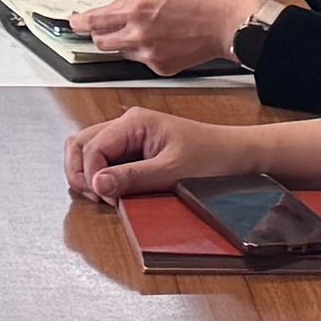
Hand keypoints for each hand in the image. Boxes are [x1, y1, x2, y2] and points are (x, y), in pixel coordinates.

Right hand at [62, 103, 254, 202]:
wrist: (239, 157)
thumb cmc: (213, 157)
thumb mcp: (172, 171)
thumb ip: (133, 177)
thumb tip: (97, 184)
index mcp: (134, 122)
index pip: (91, 147)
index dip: (92, 176)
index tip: (107, 198)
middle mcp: (127, 125)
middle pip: (81, 144)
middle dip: (80, 173)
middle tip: (97, 197)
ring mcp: (130, 137)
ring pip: (89, 151)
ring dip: (88, 174)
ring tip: (104, 196)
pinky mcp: (136, 150)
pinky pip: (106, 160)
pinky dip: (102, 176)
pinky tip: (115, 191)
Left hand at [74, 0, 268, 76]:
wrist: (225, 24)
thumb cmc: (199, 1)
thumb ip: (132, 1)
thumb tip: (113, 10)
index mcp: (136, 9)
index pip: (94, 21)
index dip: (80, 22)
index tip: (75, 21)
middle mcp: (138, 34)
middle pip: (102, 41)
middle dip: (100, 34)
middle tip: (104, 27)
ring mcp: (149, 54)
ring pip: (122, 51)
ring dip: (124, 42)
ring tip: (144, 30)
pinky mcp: (160, 68)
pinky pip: (142, 61)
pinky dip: (145, 52)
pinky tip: (161, 41)